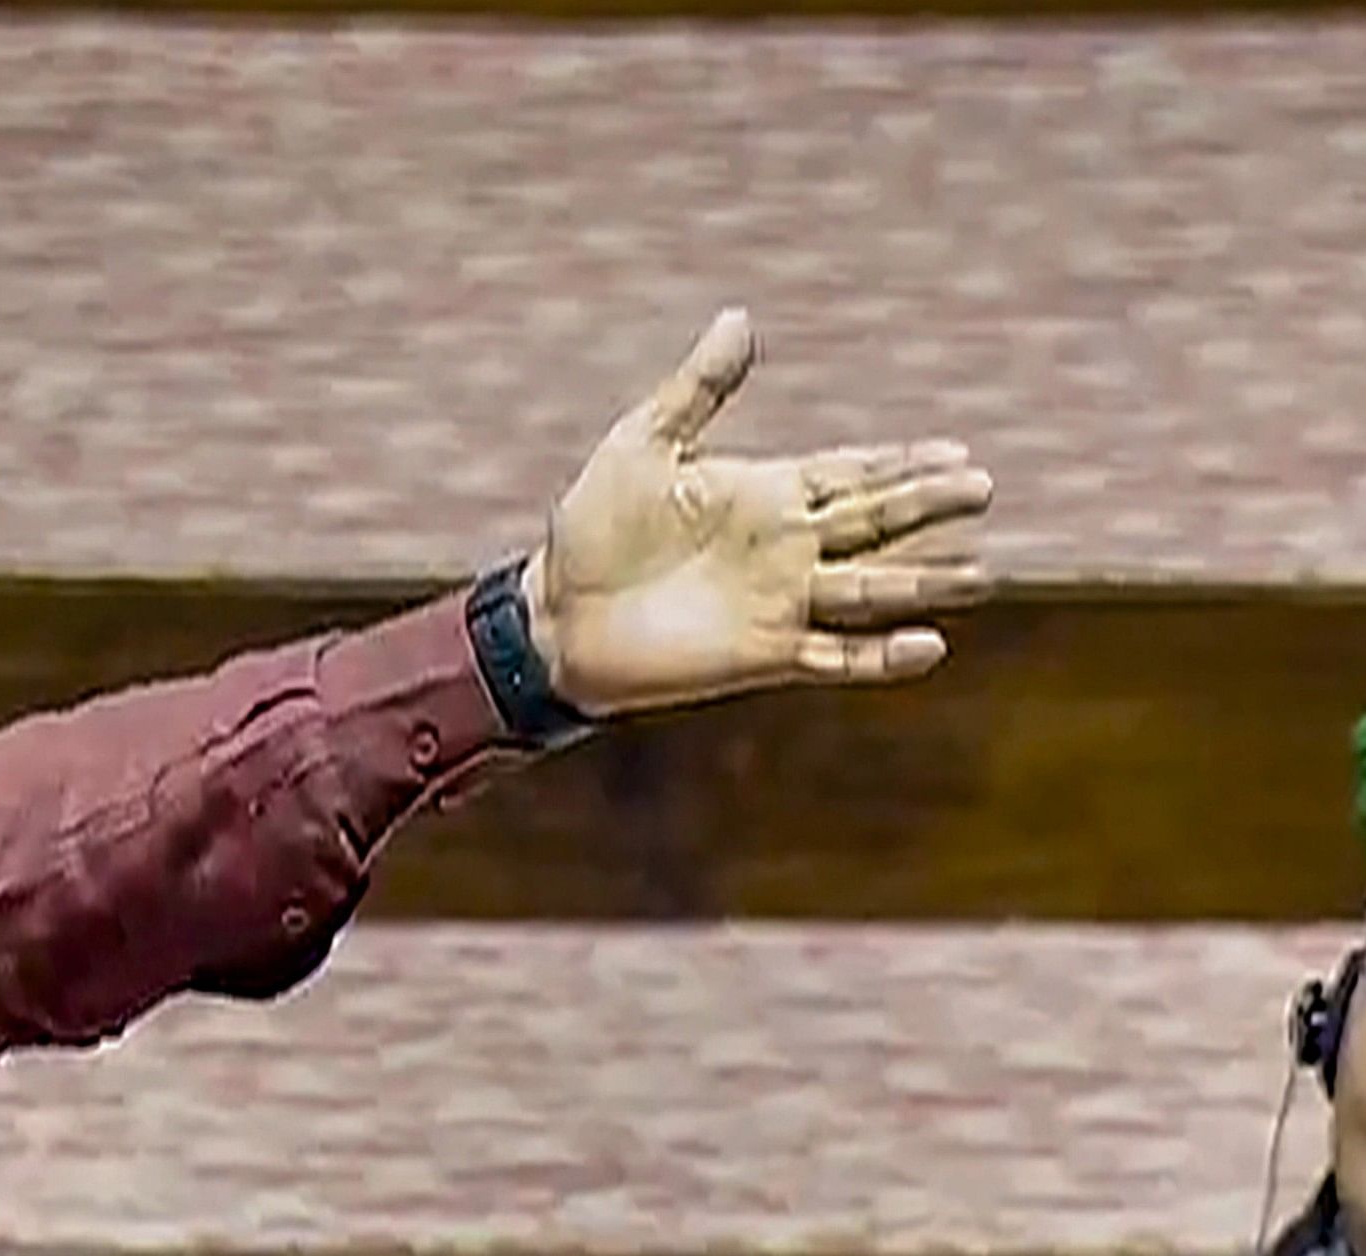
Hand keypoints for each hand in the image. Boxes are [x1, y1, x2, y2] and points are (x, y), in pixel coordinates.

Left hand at [528, 309, 994, 717]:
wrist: (554, 616)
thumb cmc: (591, 529)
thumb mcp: (642, 444)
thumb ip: (697, 388)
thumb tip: (738, 317)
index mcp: (765, 491)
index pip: (852, 472)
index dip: (903, 462)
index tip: (958, 451)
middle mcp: (785, 546)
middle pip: (877, 522)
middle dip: (929, 506)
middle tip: (983, 488)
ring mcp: (780, 601)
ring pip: (874, 588)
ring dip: (925, 581)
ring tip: (984, 573)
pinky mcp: (765, 653)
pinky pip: (837, 655)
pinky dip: (881, 655)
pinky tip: (930, 646)